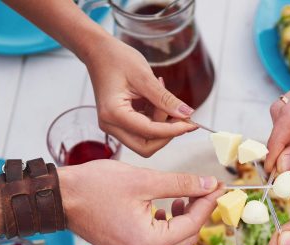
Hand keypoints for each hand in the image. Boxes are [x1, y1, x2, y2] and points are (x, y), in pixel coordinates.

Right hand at [60, 160, 222, 244]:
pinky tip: (164, 209)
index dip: (207, 203)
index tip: (218, 186)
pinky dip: (167, 231)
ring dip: (184, 225)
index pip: (192, 225)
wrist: (61, 198)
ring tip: (182, 199)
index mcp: (148, 242)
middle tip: (205, 189)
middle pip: (187, 239)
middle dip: (198, 213)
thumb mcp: (144, 180)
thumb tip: (208, 184)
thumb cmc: (94, 187)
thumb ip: (181, 184)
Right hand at [84, 36, 195, 156]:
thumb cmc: (116, 58)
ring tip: (162, 99)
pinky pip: (141, 132)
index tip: (191, 124)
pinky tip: (155, 102)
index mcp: (113, 113)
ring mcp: (113, 126)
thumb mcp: (144, 76)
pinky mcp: (118, 124)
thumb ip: (165, 98)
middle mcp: (110, 125)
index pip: (149, 132)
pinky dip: (154, 121)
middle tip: (178, 114)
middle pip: (146, 147)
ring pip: (145, 141)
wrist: (98, 52)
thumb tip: (186, 114)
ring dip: (161, 127)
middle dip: (166, 134)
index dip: (173, 130)